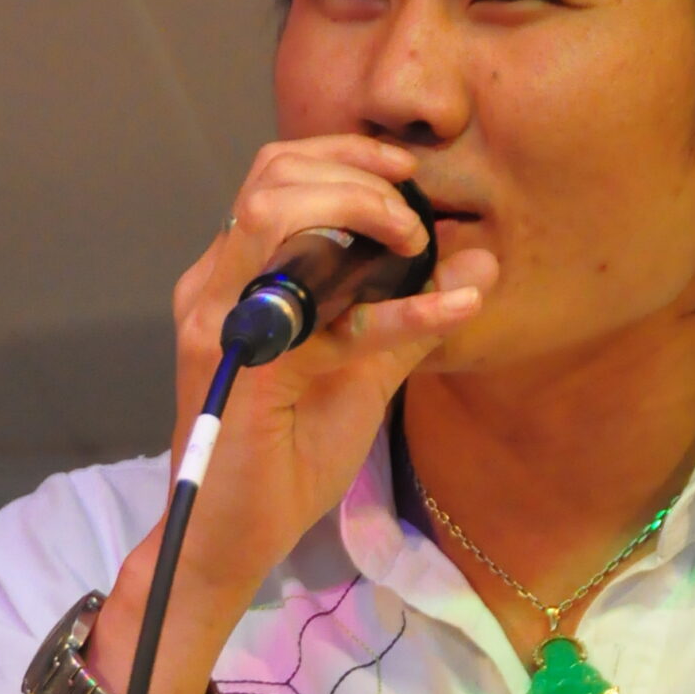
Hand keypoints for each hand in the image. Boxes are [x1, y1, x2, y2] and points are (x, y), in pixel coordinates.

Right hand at [87, 135, 497, 693]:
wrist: (237, 539)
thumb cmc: (286, 456)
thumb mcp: (364, 371)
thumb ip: (413, 313)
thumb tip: (476, 258)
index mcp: (240, 275)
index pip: (278, 173)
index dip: (346, 154)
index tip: (407, 171)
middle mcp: (218, 284)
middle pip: (273, 173)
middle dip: (357, 174)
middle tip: (414, 216)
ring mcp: (220, 319)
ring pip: (274, 211)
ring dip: (358, 209)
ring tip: (414, 244)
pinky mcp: (240, 367)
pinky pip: (321, 316)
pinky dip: (398, 307)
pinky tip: (456, 305)